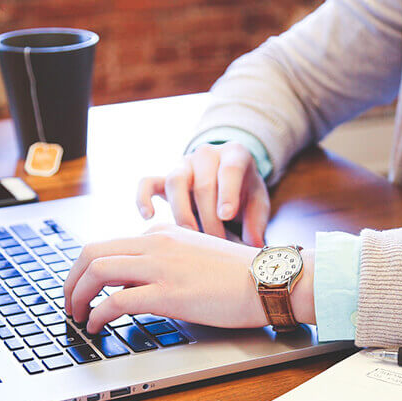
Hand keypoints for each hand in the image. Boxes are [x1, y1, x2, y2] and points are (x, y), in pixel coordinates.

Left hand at [63, 224, 314, 333]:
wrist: (268, 279)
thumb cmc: (240, 275)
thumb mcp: (196, 256)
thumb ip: (166, 262)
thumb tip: (137, 285)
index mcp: (163, 234)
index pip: (111, 245)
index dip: (89, 270)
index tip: (85, 289)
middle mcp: (156, 243)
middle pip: (92, 252)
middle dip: (71, 279)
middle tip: (69, 302)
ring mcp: (161, 266)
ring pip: (97, 271)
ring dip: (77, 295)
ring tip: (77, 316)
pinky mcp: (168, 293)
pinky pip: (116, 301)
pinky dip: (97, 315)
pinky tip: (97, 327)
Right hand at [136, 142, 269, 246]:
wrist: (227, 177)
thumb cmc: (245, 192)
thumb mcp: (258, 202)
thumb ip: (257, 222)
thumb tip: (254, 245)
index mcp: (235, 154)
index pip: (229, 169)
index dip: (227, 193)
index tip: (226, 215)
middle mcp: (207, 155)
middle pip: (203, 183)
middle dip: (209, 217)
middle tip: (216, 242)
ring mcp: (183, 165)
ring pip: (175, 182)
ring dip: (182, 212)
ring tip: (190, 236)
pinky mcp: (164, 178)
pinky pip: (147, 183)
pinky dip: (143, 198)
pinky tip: (149, 217)